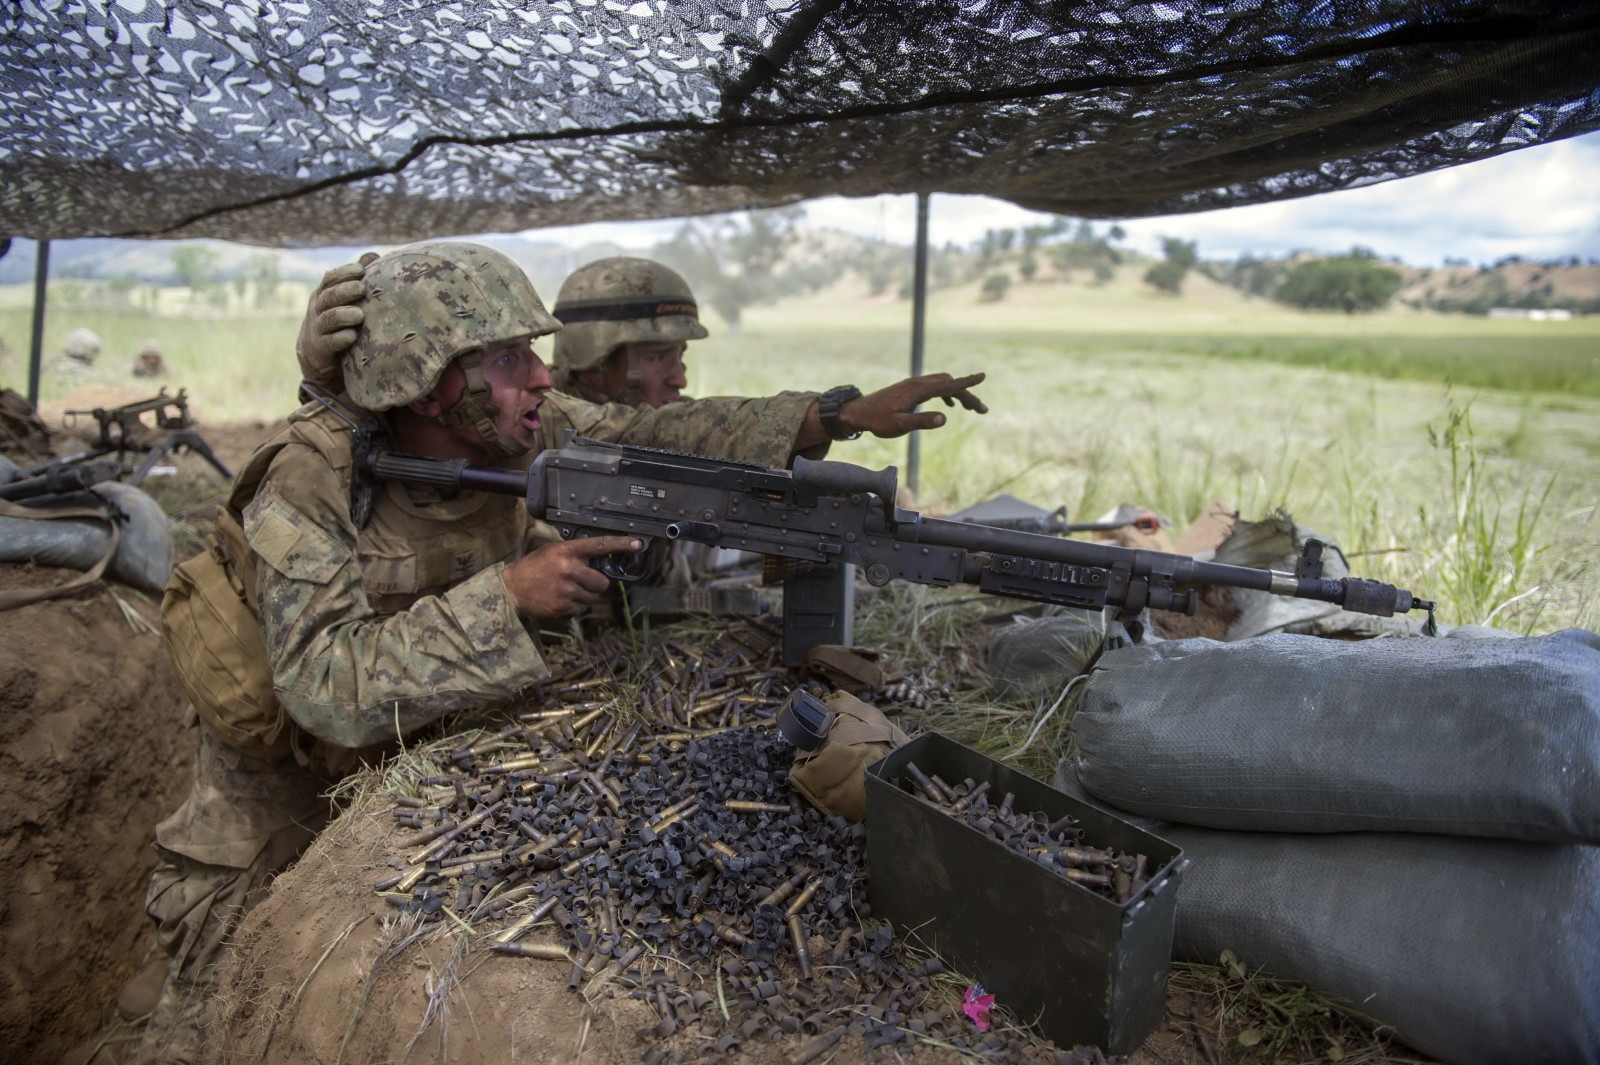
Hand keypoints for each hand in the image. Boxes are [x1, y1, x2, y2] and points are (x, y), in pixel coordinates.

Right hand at [295, 252, 375, 389]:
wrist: (317, 356)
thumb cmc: (337, 321)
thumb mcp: (341, 299)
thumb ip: (355, 278)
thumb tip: (373, 255)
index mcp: (323, 294)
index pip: (330, 279)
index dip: (344, 273)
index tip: (361, 270)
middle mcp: (318, 309)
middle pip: (329, 296)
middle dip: (345, 291)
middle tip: (361, 288)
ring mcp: (318, 329)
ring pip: (329, 319)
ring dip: (344, 315)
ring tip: (360, 315)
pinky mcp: (321, 348)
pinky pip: (330, 342)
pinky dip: (341, 339)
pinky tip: (352, 336)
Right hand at [502, 535, 642, 617]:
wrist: (513, 588)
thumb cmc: (536, 567)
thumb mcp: (554, 551)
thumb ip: (577, 554)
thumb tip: (602, 559)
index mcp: (567, 551)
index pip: (599, 545)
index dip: (621, 544)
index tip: (638, 544)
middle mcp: (568, 569)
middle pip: (602, 581)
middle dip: (596, 582)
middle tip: (582, 580)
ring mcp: (566, 590)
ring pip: (594, 596)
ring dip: (586, 595)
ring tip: (568, 589)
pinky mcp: (563, 607)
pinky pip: (582, 608)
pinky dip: (576, 605)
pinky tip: (562, 598)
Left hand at [841, 372, 987, 438]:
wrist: (859, 412)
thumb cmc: (878, 421)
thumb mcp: (900, 425)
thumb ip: (922, 421)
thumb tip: (944, 418)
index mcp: (917, 390)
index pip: (948, 384)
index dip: (967, 382)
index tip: (983, 377)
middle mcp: (918, 383)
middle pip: (950, 384)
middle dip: (968, 395)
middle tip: (982, 410)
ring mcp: (914, 385)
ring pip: (943, 384)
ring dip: (958, 394)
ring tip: (971, 408)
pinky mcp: (911, 389)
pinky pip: (934, 386)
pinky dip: (947, 393)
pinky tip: (950, 405)